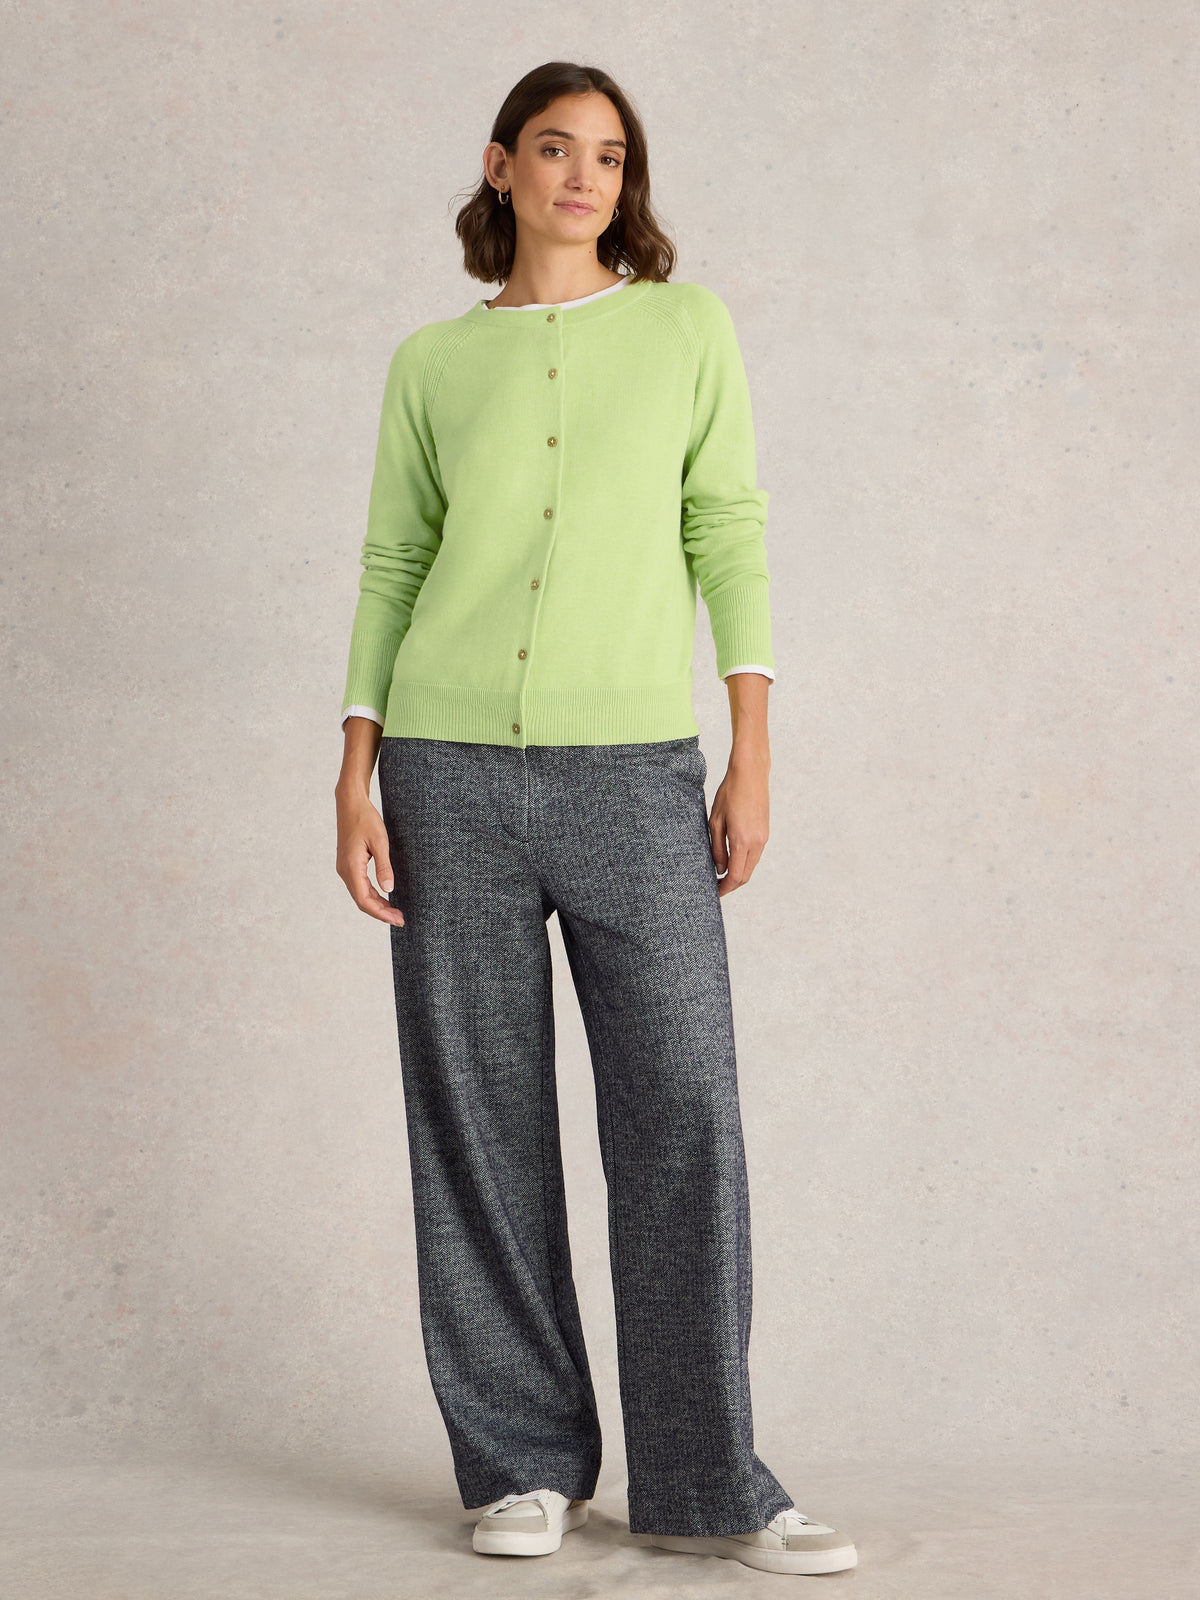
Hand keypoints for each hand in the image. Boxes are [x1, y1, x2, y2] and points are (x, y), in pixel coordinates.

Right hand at [335, 786, 405, 925]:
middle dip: (381, 912)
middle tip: (400, 919)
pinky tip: (384, 898)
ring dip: (377, 905)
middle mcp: (345, 871)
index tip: (397, 919)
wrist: (350, 803)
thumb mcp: (380, 841)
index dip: (381, 913)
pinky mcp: (348, 864)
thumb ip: (383, 866)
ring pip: (360, 894)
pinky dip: (372, 895)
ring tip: (395, 912)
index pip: (365, 900)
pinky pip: (359, 886)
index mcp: (351, 867)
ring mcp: (345, 868)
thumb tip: (388, 889)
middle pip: (362, 901)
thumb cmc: (365, 819)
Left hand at [707, 748, 768, 893]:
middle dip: (731, 885)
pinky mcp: (765, 832)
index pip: (735, 875)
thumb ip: (717, 848)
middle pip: (746, 875)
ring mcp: (763, 837)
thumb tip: (720, 869)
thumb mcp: (716, 821)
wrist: (750, 773)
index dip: (725, 888)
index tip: (715, 893)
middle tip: (716, 887)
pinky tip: (732, 859)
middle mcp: (757, 842)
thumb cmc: (729, 793)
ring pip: (751, 866)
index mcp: (742, 840)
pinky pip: (755, 855)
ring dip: (738, 874)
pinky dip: (744, 863)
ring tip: (721, 875)